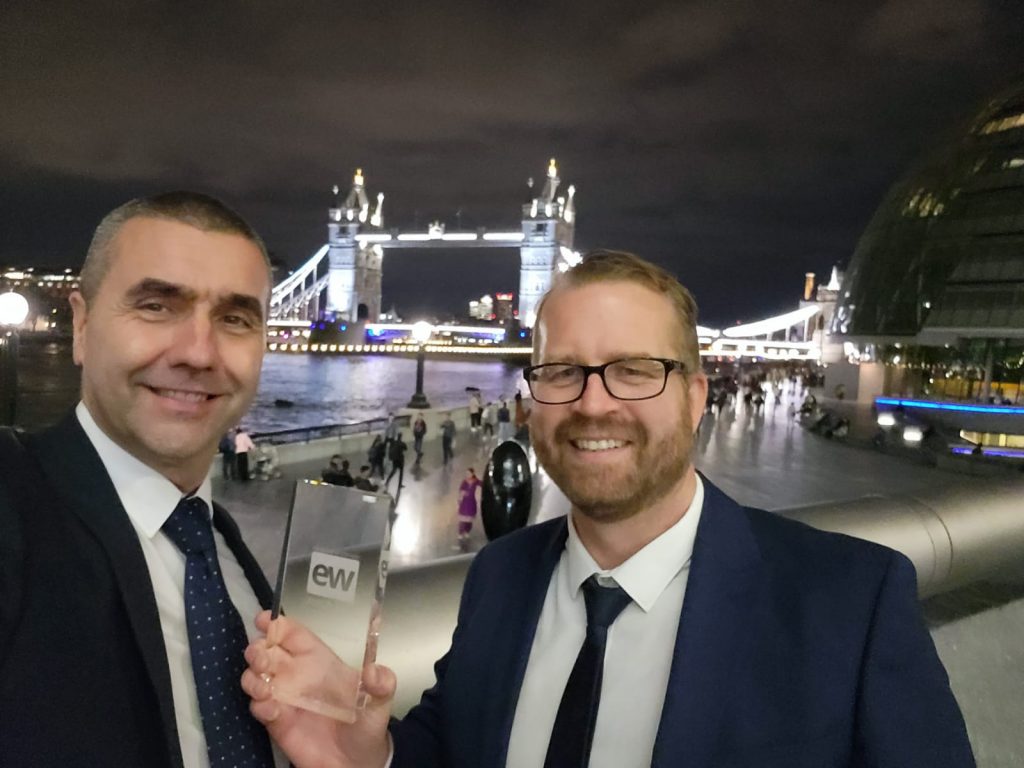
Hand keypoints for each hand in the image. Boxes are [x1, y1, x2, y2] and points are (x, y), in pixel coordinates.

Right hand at [242, 611, 395, 767]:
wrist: (356, 763)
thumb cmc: (365, 724)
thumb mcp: (379, 701)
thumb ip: (381, 683)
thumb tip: (375, 670)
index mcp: (319, 661)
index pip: (293, 634)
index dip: (277, 624)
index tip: (265, 620)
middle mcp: (297, 675)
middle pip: (266, 651)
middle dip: (257, 650)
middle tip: (262, 660)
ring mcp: (284, 698)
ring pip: (254, 677)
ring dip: (252, 678)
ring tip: (265, 689)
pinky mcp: (276, 721)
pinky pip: (258, 708)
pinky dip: (259, 706)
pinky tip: (273, 711)